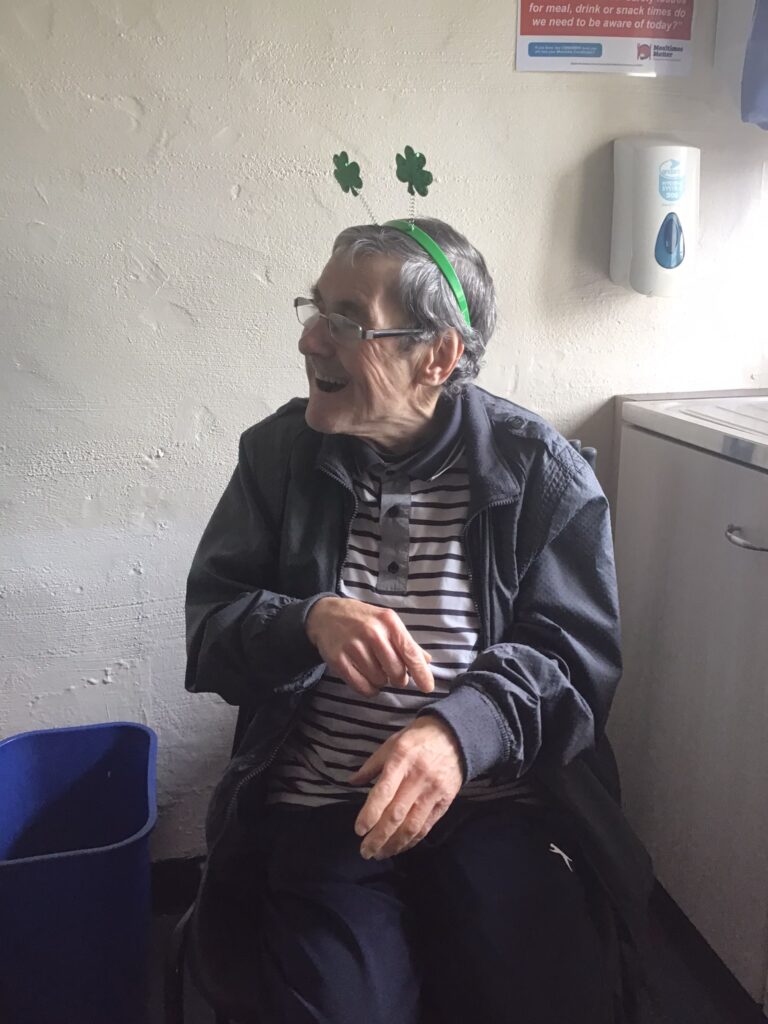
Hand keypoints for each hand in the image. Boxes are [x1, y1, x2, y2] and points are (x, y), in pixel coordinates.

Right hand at [305, 596, 433, 698]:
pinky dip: (369, 689)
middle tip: (393, 673)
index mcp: (388, 622)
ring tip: (375, 669)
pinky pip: (362, 687)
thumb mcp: (386, 622)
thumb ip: (406, 642)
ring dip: (381, 681)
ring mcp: (354, 646)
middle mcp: (372, 633)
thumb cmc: (362, 619)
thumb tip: (426, 661)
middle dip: (398, 678)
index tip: (428, 687)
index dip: (421, 673)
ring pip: (379, 680)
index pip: (410, 652)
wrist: (326, 615)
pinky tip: (367, 679)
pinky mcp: (339, 660)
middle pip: (396, 671)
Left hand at [349, 716, 463, 858]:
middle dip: (379, 837)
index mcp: (401, 759)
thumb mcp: (392, 743)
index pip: (383, 792)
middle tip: (365, 851)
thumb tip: (352, 783)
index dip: (370, 814)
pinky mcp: (445, 801)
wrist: (454, 736)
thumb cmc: (417, 739)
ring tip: (380, 854)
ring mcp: (433, 791)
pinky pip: (427, 826)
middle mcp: (418, 777)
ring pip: (412, 825)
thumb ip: (372, 765)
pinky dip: (412, 840)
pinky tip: (400, 847)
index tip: (359, 830)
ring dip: (394, 844)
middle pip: (397, 814)